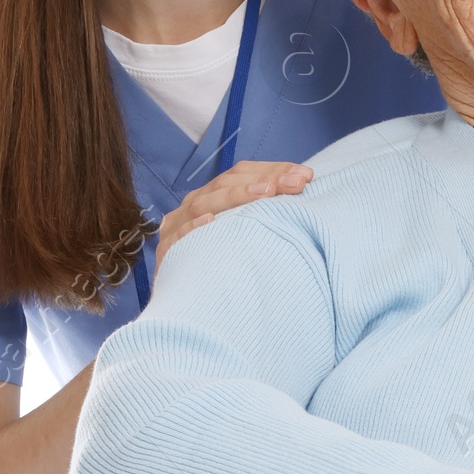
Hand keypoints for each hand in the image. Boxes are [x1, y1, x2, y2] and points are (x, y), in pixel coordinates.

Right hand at [154, 160, 313, 272]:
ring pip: (203, 205)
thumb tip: (304, 190)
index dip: (272, 170)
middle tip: (296, 183)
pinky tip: (211, 221)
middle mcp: (193, 208)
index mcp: (211, 197)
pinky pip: (178, 239)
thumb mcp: (244, 233)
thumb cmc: (224, 264)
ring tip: (267, 192)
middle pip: (225, 184)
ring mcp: (176, 230)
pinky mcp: (167, 254)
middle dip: (264, 180)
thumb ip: (264, 213)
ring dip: (235, 196)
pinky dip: (193, 228)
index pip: (240, 174)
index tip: (306, 175)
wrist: (189, 303)